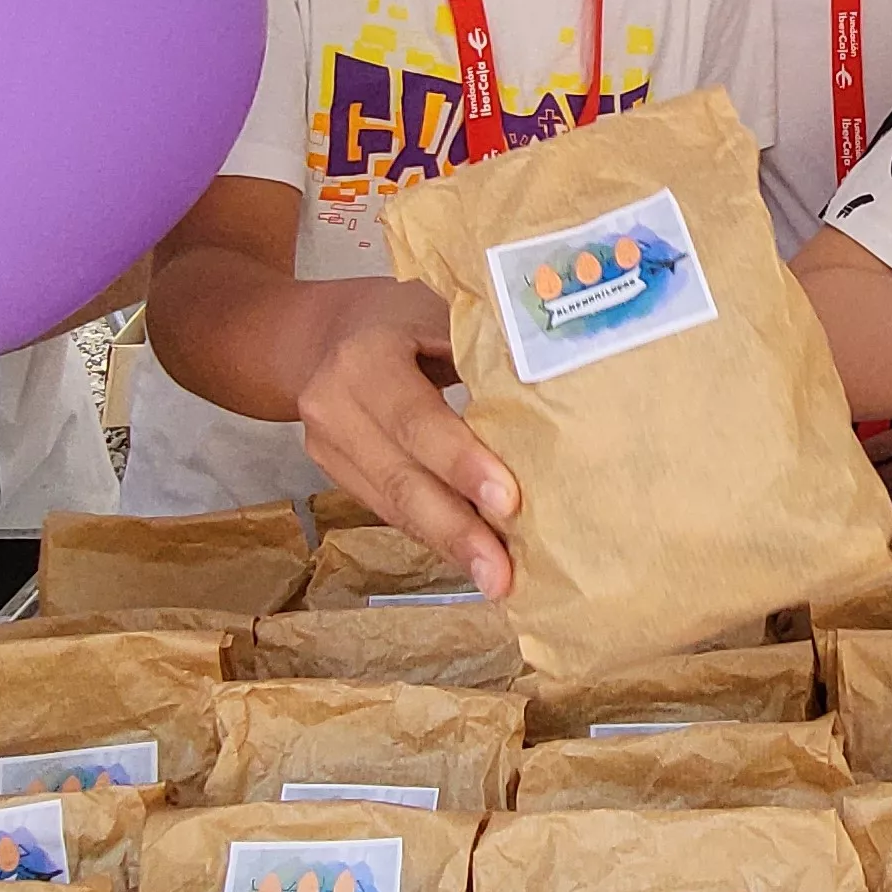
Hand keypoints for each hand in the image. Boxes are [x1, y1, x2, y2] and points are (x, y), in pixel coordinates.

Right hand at [293, 280, 517, 596]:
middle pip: (400, 477)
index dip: (460, 461)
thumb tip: (565, 394)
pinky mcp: (335, 475)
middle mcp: (333, 404)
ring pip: (393, 504)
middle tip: (503, 572)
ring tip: (498, 579)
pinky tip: (474, 557)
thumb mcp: (442, 312)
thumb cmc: (408, 318)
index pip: (415, 417)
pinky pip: (389, 510)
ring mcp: (326, 446)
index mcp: (365, 356)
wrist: (328, 333)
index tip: (508, 501)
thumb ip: (485, 351)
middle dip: (456, 529)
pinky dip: (434, 535)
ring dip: (448, 544)